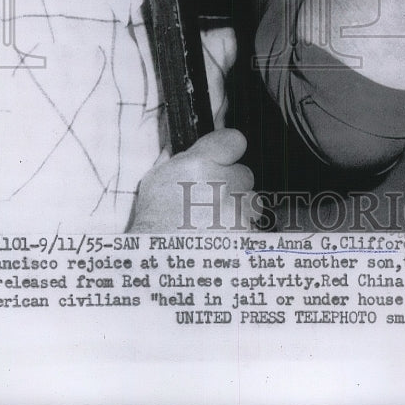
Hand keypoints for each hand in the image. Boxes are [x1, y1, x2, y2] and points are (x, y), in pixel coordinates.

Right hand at [129, 129, 253, 231]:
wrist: (158, 265)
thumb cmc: (153, 223)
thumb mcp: (156, 181)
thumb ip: (179, 158)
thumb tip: (194, 143)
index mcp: (198, 164)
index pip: (234, 139)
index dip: (230, 149)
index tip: (224, 158)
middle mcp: (221, 183)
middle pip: (244, 173)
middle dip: (232, 185)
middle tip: (211, 200)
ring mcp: (236, 210)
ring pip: (251, 201)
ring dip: (238, 209)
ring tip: (213, 224)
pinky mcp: (245, 234)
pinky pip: (251, 226)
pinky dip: (240, 232)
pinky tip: (218, 240)